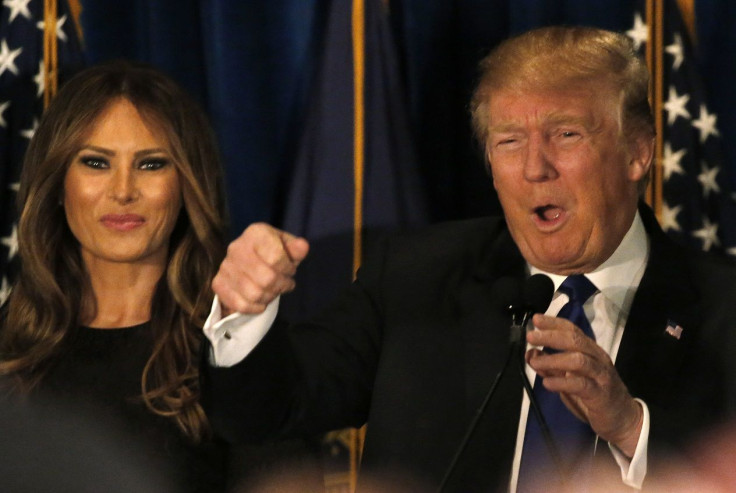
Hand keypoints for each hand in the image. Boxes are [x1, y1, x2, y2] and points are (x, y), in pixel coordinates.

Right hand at [212, 223, 308, 315]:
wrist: (247, 263)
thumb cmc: (273, 253)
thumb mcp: (287, 247)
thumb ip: (296, 248)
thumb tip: (302, 246)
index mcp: (256, 233)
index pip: (276, 258)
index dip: (288, 269)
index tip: (290, 270)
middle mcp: (236, 247)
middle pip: (267, 278)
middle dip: (281, 285)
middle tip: (284, 283)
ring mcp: (225, 267)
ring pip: (255, 294)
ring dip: (270, 296)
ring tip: (273, 290)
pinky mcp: (218, 284)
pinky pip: (241, 305)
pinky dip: (256, 307)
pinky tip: (261, 300)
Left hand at [526, 314, 642, 456]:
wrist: (622, 419)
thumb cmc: (593, 395)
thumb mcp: (568, 378)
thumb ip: (550, 366)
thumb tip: (530, 352)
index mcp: (590, 351)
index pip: (573, 330)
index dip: (554, 323)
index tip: (535, 319)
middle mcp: (597, 358)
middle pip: (575, 340)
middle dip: (551, 336)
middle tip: (531, 337)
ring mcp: (601, 375)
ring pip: (579, 360)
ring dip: (554, 359)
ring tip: (535, 362)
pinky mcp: (600, 394)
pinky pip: (581, 384)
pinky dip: (562, 382)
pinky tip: (547, 383)